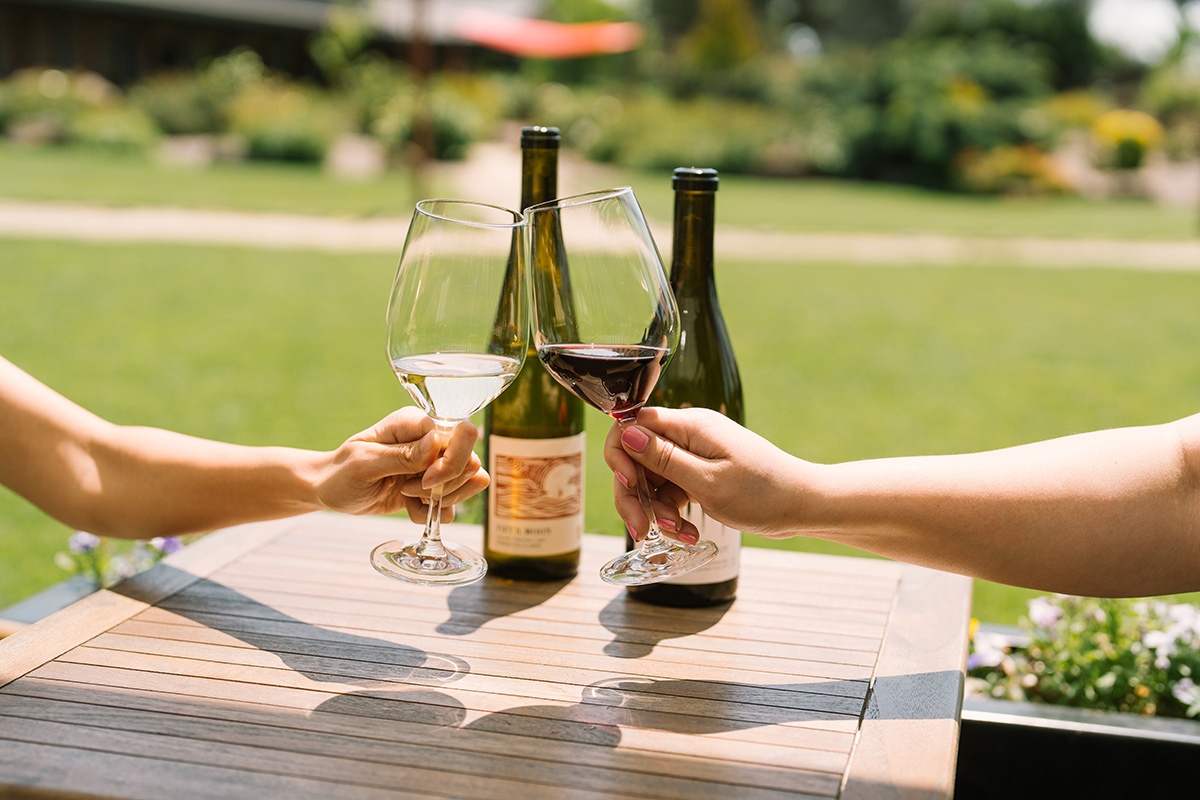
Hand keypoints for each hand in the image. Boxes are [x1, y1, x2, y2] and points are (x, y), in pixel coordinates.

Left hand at [315, 407, 486, 521]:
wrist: (331, 491)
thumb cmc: (341, 472)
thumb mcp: (364, 464)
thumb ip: (401, 456)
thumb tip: (435, 443)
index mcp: (414, 422)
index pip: (458, 434)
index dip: (447, 463)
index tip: (421, 481)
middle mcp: (431, 439)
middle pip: (471, 459)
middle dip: (446, 484)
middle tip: (411, 490)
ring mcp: (435, 462)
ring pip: (472, 480)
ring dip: (443, 499)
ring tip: (409, 497)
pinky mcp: (435, 485)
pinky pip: (456, 502)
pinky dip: (435, 512)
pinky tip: (410, 507)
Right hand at [604, 407, 804, 540]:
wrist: (803, 506)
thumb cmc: (763, 493)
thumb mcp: (708, 481)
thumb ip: (664, 459)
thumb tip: (626, 433)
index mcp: (690, 426)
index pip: (633, 424)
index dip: (621, 454)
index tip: (629, 486)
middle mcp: (689, 436)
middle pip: (637, 457)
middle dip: (634, 495)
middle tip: (642, 528)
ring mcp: (695, 455)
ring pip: (651, 480)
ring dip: (656, 511)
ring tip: (678, 533)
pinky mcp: (701, 474)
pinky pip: (671, 491)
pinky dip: (673, 514)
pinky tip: (687, 533)